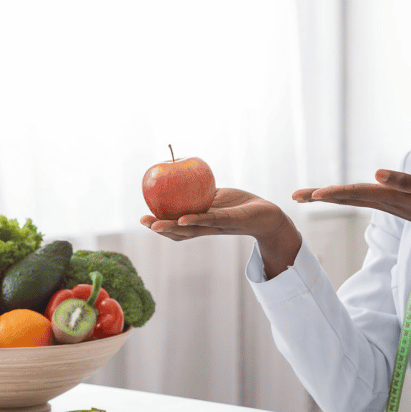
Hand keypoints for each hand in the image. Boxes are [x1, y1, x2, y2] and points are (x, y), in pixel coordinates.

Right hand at [141, 188, 287, 240]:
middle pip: (179, 232)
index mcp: (201, 224)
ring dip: (172, 228)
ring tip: (155, 225)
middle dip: (159, 228)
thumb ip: (201, 194)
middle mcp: (207, 228)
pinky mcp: (231, 220)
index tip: (144, 218)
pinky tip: (183, 218)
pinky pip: (211, 220)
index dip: (160, 225)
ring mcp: (218, 226)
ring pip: (191, 229)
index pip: (177, 228)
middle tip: (143, 221)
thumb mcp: (217, 198)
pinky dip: (196, 220)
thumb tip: (182, 179)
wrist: (267, 214)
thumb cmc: (241, 206)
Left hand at [295, 170, 410, 261]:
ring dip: (324, 197)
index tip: (314, 195)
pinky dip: (339, 196)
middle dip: (318, 197)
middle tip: (293, 196)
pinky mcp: (385, 202)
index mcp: (388, 198)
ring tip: (302, 196)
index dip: (334, 192)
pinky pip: (355, 198)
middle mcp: (380, 202)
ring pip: (347, 199)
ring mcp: (381, 203)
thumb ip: (403, 181)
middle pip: (343, 198)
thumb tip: (376, 173)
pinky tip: (328, 196)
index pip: (355, 193)